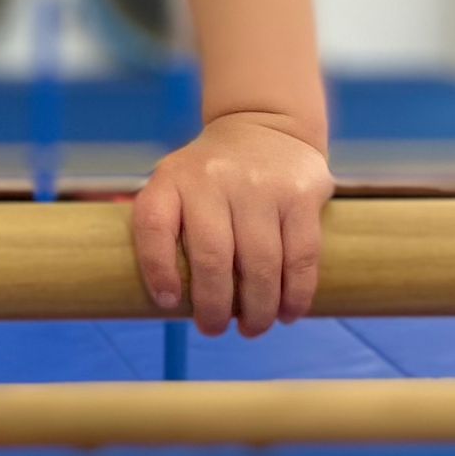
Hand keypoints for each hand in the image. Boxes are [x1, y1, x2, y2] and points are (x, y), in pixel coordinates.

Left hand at [128, 115, 333, 338]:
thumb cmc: (210, 175)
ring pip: (261, 265)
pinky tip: (289, 313)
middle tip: (215, 329)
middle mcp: (214, 179)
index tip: (169, 303)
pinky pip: (301, 256)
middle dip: (214, 308)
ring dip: (258, 310)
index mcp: (173, 179)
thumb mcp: (174, 183)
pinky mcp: (301, 195)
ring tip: (254, 328)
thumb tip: (169, 302)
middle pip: (212, 258)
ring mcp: (261, 186)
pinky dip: (296, 294)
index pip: (153, 226)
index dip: (157, 271)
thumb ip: (165, 229)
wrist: (265, 126)